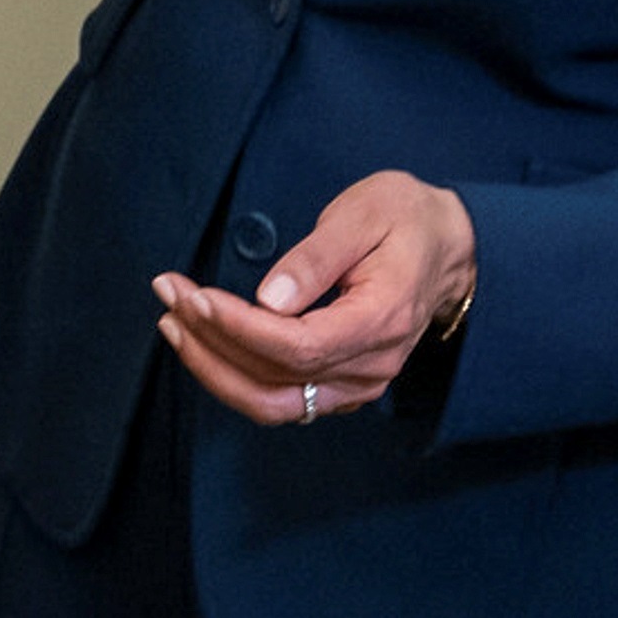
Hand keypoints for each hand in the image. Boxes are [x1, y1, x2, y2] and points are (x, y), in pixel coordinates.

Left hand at [152, 170, 475, 426]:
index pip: (300, 346)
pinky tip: (205, 346)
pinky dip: (237, 379)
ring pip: (274, 402)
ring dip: (216, 369)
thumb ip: (317, 257)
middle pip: (278, 380)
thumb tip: (268, 299)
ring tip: (174, 323)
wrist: (447, 247)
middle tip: (170, 296)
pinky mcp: (343, 386)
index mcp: (382, 319)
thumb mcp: (363, 214)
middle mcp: (372, 365)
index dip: (240, 329)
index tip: (196, 297)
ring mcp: (359, 384)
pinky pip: (283, 401)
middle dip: (212, 344)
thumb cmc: (404, 219)